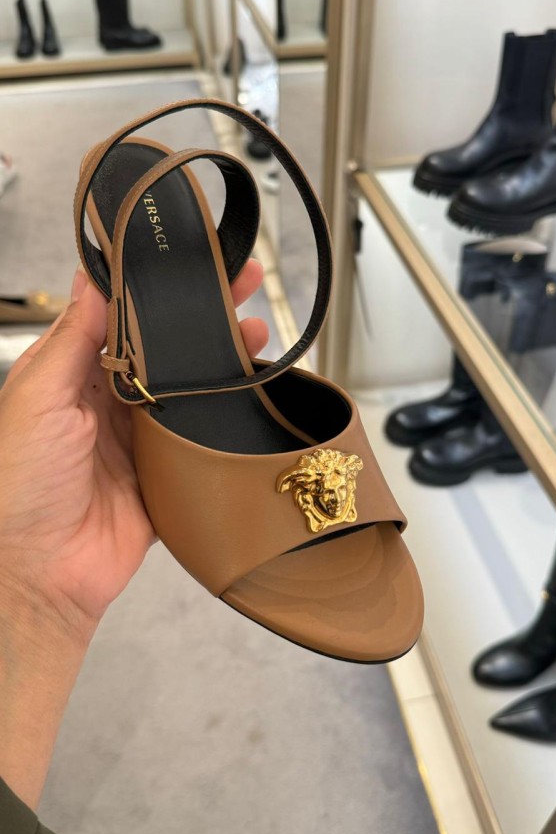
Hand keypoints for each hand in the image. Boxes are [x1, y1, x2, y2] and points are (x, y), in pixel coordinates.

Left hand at [0, 262, 267, 644]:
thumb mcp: (38, 397)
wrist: (39, 572)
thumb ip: (71, 339)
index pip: (123, 318)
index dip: (156, 290)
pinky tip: (250, 391)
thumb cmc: (19, 484)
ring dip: (222, 359)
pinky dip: (228, 415)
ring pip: (191, 387)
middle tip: (240, 283)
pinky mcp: (167, 473)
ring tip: (254, 327)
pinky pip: (202, 437)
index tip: (187, 262)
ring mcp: (141, 437)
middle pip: (165, 348)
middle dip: (202, 316)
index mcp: (74, 376)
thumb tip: (91, 279)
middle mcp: (110, 401)